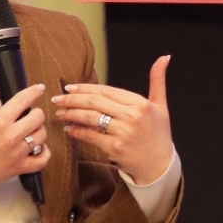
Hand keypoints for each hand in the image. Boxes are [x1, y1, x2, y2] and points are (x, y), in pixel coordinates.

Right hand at [0, 82, 50, 202]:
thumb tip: (9, 116)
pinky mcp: (20, 168)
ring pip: (42, 136)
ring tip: (31, 132)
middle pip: (38, 117)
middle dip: (35, 113)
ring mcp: (18, 153)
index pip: (22, 101)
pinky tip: (39, 148)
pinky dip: (44, 153)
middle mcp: (11, 135)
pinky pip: (42, 160)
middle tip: (29, 116)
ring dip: (39, 131)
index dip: (34, 92)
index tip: (40, 88)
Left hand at [52, 55, 173, 183]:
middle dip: (72, 99)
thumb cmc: (159, 134)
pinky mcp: (115, 148)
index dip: (85, 88)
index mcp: (140, 103)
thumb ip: (158, 80)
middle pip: (95, 102)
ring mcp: (123, 132)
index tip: (70, 88)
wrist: (160, 165)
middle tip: (58, 99)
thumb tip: (165, 56)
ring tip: (59, 112)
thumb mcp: (161, 105)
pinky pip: (91, 136)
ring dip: (71, 114)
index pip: (107, 91)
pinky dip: (77, 131)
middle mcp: (132, 116)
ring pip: (90, 118)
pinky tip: (69, 129)